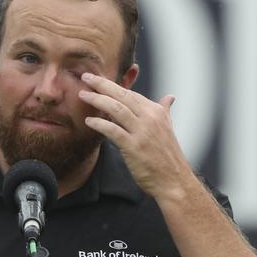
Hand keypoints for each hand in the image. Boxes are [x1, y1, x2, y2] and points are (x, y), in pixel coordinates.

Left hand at [79, 72, 191, 198]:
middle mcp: (150, 118)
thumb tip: (170, 97)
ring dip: (97, 100)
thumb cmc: (168, 157)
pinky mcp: (134, 147)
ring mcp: (142, 132)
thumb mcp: (168, 128)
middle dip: (102, 84)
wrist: (174, 180)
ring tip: (83, 95)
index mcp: (157, 112)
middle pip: (122, 95)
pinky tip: (89, 121)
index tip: (98, 80)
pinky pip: (112, 130)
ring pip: (116, 109)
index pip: (131, 93)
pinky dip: (99, 123)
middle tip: (86, 76)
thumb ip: (165, 111)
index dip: (113, 86)